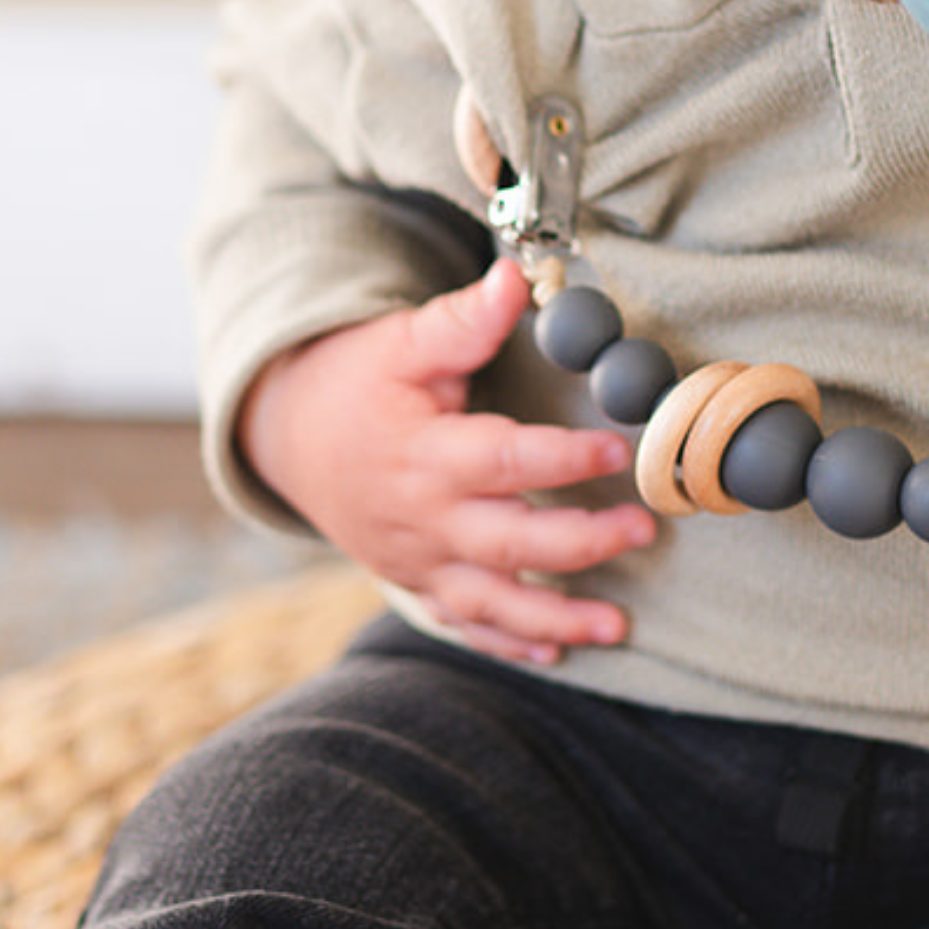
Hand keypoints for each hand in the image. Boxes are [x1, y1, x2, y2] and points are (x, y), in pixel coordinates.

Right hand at [237, 259, 655, 666]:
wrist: (286, 436)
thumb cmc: (354, 381)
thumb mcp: (402, 341)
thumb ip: (462, 320)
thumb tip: (514, 276)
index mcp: (424, 454)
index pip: (503, 460)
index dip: (563, 458)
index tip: (619, 448)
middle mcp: (422, 518)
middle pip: (508, 543)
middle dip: (580, 543)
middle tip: (643, 531)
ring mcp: (417, 560)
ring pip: (490, 602)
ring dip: (555, 619)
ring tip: (618, 627)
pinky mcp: (414, 582)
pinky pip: (463, 623)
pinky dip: (508, 642)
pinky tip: (558, 652)